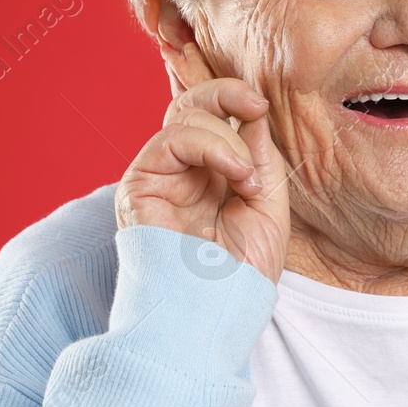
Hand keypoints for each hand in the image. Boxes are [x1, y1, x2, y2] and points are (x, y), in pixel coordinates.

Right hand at [114, 76, 290, 282]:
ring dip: (227, 139)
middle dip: (224, 92)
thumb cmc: (241, 274)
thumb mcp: (267, 205)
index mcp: (208, 175)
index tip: (260, 106)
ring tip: (248, 180)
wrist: (216, 315)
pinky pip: (170, 140)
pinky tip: (235, 175)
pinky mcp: (140, 187)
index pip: (210, 117)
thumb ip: (259, 156)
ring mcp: (158, 178)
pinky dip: (211, 145)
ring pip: (183, 117)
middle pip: (190, 104)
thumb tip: (251, 112)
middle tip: (254, 105)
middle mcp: (180, 172)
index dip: (232, 98)